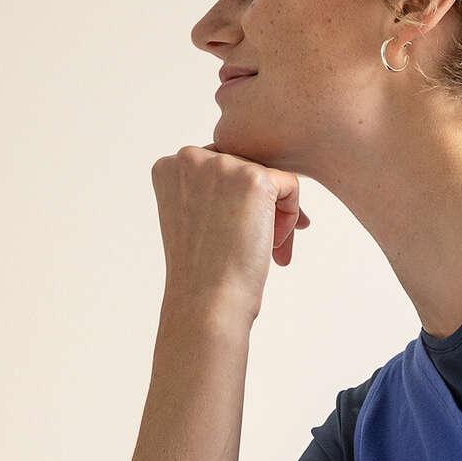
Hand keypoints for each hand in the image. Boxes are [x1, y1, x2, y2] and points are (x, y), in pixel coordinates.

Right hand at [150, 145, 310, 323]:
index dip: (236, 202)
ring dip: (276, 215)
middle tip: (265, 248)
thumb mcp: (193, 219)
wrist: (207, 302)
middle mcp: (190, 157)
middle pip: (244, 168)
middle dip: (260, 208)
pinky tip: (277, 247)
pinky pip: (290, 186)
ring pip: (268, 178)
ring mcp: (221, 165)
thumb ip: (210, 189)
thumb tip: (254, 175)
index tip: (238, 235)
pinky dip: (291, 216)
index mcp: (170, 167)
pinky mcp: (253, 179)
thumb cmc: (202, 274)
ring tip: (272, 250)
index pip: (219, 169)